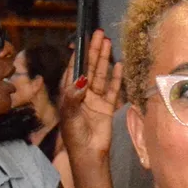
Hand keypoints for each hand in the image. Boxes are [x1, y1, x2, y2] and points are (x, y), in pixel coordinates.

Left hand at [59, 29, 123, 162]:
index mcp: (69, 92)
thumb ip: (74, 96)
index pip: (74, 68)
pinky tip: (118, 65)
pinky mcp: (107, 106)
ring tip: (108, 43)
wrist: (89, 153)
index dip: (79, 54)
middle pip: (89, 67)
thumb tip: (82, 79)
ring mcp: (95, 99)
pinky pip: (112, 89)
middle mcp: (82, 92)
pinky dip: (115, 77)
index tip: (83, 39)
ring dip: (104, 59)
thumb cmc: (74, 134)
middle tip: (98, 34)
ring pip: (100, 75)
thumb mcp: (70, 114)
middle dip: (93, 51)